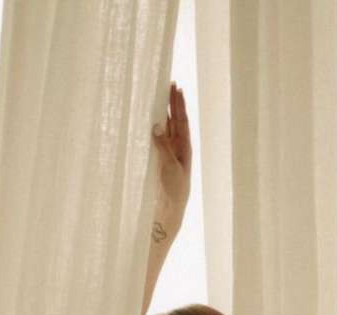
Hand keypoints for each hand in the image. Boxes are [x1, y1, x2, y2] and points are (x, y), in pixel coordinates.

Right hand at [152, 81, 190, 227]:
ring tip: (161, 97)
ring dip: (164, 113)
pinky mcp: (159, 160)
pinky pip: (158, 139)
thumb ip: (163, 147)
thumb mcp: (170, 167)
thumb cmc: (174, 190)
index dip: (179, 104)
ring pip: (167, 128)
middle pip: (175, 120)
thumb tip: (156, 125)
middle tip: (169, 84)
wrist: (170, 209)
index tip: (176, 87)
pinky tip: (152, 120)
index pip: (182, 121)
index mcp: (184, 148)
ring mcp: (168, 153)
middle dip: (173, 103)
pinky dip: (155, 128)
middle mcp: (178, 148)